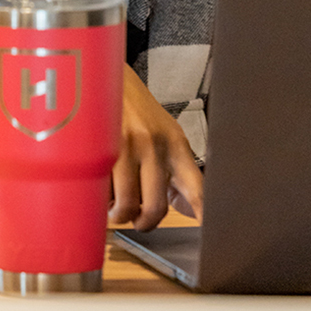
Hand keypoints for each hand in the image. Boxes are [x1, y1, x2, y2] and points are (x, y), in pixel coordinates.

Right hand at [109, 68, 203, 230]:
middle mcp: (156, 145)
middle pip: (157, 208)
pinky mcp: (101, 148)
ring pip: (127, 206)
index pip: (197, 188)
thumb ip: (175, 171)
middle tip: (138, 220)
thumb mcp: (164, 133)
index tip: (211, 235)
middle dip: (145, 223)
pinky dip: (100, 200)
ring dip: (119, 215)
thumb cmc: (134, 109)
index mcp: (177, 145)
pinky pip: (102, 193)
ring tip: (115, 206)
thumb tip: (189, 209)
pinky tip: (100, 189)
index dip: (203, 215)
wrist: (104, 74)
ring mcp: (128, 146)